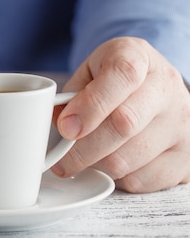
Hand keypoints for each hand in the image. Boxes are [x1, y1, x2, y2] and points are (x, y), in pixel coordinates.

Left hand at [52, 36, 189, 192]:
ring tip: (86, 157)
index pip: (121, 75)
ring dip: (97, 165)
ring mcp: (182, 123)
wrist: (153, 86)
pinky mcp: (186, 156)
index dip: (90, 105)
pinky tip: (111, 163)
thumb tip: (61, 126)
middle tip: (61, 160)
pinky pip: (142, 180)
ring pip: (129, 158)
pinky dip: (118, 179)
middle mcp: (167, 88)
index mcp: (138, 57)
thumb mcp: (88, 71)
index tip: (65, 127)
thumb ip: (71, 94)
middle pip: (124, 124)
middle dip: (82, 148)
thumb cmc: (113, 80)